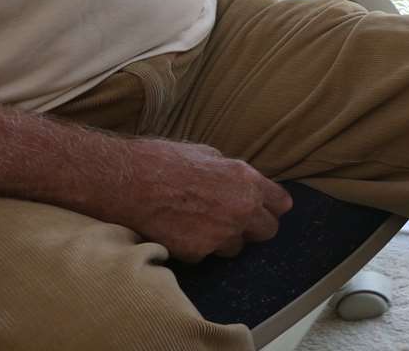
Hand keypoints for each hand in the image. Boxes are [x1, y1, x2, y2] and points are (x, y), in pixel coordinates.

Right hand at [108, 138, 292, 262]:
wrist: (127, 182)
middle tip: (235, 219)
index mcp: (246, 180)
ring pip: (237, 247)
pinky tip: (180, 230)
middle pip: (268, 231)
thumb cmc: (163, 160)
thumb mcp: (207, 153)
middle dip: (254, 226)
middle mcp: (241, 209)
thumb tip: (240, 183)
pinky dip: (198, 247)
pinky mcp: (199, 253)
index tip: (267, 207)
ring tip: (200, 222)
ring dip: (225, 239)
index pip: (281, 203)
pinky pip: (207, 255)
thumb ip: (232, 173)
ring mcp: (221, 234)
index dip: (273, 205)